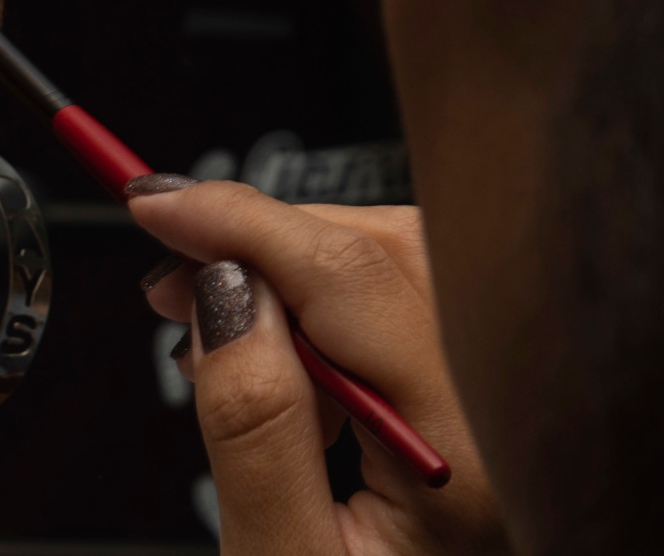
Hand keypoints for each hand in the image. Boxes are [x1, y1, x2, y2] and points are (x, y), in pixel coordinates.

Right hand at [127, 181, 508, 554]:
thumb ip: (252, 427)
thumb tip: (217, 291)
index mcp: (468, 460)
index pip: (348, 273)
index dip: (238, 220)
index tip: (153, 203)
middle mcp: (509, 420)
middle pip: (386, 247)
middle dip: (263, 239)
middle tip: (169, 276)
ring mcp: (508, 412)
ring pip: (402, 263)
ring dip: (296, 269)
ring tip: (217, 329)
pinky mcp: (489, 409)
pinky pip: (414, 305)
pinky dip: (332, 303)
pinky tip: (285, 361)